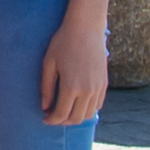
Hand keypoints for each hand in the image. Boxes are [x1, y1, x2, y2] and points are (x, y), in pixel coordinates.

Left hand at [40, 0, 111, 124]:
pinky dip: (87, 109)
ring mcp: (98, 87)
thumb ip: (47, 87)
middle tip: (53, 116)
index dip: (51, 120)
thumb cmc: (63, 42)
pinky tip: (78, 103)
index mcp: (71, 87)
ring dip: (76, 117)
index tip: (44, 118)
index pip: (61, 114)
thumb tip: (45, 107)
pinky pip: (97, 104)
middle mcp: (87, 90)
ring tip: (65, 110)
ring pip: (89, 114)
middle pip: (76, 119)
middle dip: (63, 121)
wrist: (86, 27)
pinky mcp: (104, 83)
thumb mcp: (49, 63)